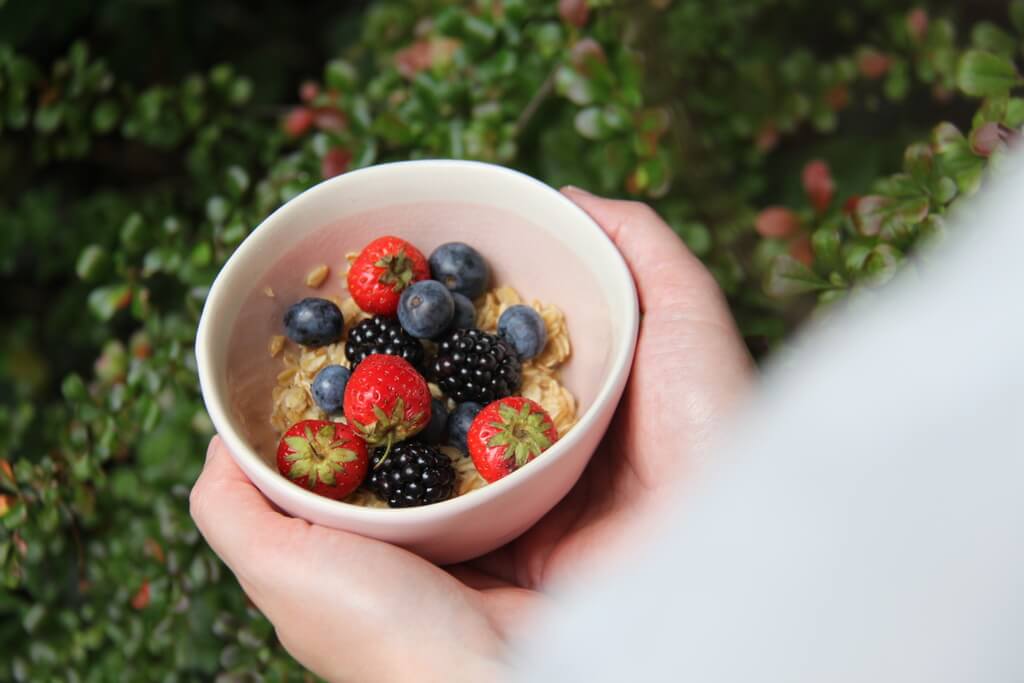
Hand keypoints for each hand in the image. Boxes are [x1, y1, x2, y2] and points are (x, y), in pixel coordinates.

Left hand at [190, 189, 752, 682]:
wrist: (558, 670)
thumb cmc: (412, 636)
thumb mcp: (294, 576)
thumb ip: (245, 506)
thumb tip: (226, 430)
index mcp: (480, 506)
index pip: (444, 407)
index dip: (401, 352)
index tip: (357, 297)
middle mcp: (557, 461)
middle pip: (511, 354)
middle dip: (466, 299)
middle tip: (416, 245)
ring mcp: (626, 416)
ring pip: (582, 316)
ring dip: (540, 259)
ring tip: (479, 216)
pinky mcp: (688, 370)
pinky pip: (661, 281)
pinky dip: (622, 233)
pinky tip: (565, 208)